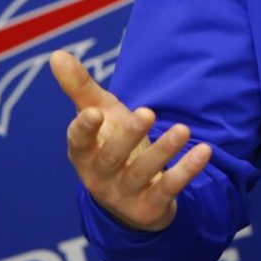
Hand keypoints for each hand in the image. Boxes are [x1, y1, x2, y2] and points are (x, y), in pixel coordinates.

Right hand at [49, 49, 210, 232]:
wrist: (132, 197)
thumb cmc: (111, 143)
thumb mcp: (98, 115)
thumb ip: (79, 88)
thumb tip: (56, 53)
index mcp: (84, 153)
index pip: (78, 142)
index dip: (84, 129)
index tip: (93, 112)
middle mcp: (100, 177)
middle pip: (111, 157)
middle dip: (128, 136)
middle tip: (147, 112)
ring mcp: (125, 194)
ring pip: (142, 173)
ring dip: (162, 151)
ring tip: (182, 129)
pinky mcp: (151, 206)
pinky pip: (169, 189)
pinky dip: (186, 171)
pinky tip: (204, 151)